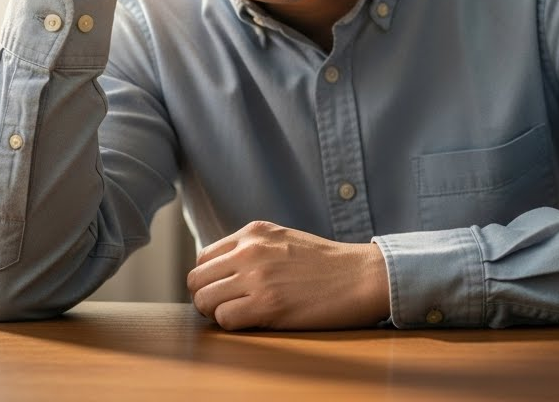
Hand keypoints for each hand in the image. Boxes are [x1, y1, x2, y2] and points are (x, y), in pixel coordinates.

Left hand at [187, 221, 390, 330]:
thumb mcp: (285, 240)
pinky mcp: (267, 305)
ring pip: (204, 301)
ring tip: (240, 315)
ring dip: (216, 313)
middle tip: (226, 307)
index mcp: (254, 232)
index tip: (224, 290)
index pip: (203, 258)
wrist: (361, 276)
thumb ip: (253, 248)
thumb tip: (221, 271)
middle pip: (197, 279)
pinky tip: (253, 322)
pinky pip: (224, 319)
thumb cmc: (327, 264)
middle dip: (206, 297)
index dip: (209, 279)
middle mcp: (250, 251)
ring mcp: (258, 277)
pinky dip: (232, 325)